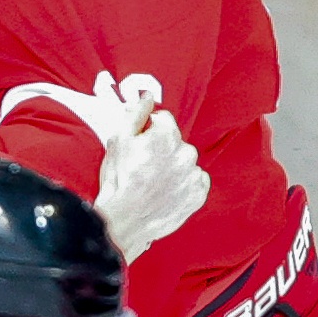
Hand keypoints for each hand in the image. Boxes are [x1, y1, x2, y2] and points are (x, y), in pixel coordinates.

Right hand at [88, 74, 208, 260]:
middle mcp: (186, 152)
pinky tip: (166, 191)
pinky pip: (196, 181)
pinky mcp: (198, 195)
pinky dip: (184, 184)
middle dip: (163, 149)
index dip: (148, 131)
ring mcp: (194, 175)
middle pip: (176, 141)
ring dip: (174, 167)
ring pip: (186, 162)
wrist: (125, 221)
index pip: (163, 120)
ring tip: (154, 182)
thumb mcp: (118, 140)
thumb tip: (147, 95)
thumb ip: (136, 113)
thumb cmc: (118, 180)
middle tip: (144, 167)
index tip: (138, 146)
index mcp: (167, 135)